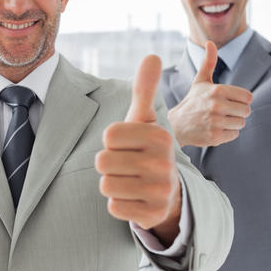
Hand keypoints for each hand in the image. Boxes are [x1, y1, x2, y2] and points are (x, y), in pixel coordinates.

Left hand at [96, 55, 181, 239]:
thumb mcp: (145, 120)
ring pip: (105, 184)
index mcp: (161, 136)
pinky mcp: (152, 214)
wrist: (167, 192)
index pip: (109, 135)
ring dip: (112, 184)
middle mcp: (165, 163)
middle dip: (109, 164)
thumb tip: (152, 56)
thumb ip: (145, 89)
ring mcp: (161, 190)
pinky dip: (118, 204)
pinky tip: (133, 198)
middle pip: (103, 161)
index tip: (128, 145)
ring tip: (129, 181)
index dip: (112, 141)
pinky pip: (113, 207)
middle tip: (127, 166)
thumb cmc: (147, 150)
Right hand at [167, 41, 252, 146]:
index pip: (248, 97)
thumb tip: (210, 42)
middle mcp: (217, 105)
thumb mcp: (200, 81)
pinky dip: (226, 134)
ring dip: (232, 124)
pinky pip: (234, 135)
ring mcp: (216, 121)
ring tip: (217, 121)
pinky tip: (214, 130)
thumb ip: (209, 62)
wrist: (175, 125)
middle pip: (246, 111)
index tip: (227, 102)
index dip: (240, 100)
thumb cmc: (192, 102)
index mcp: (218, 90)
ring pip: (241, 124)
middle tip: (221, 113)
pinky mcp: (214, 136)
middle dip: (237, 113)